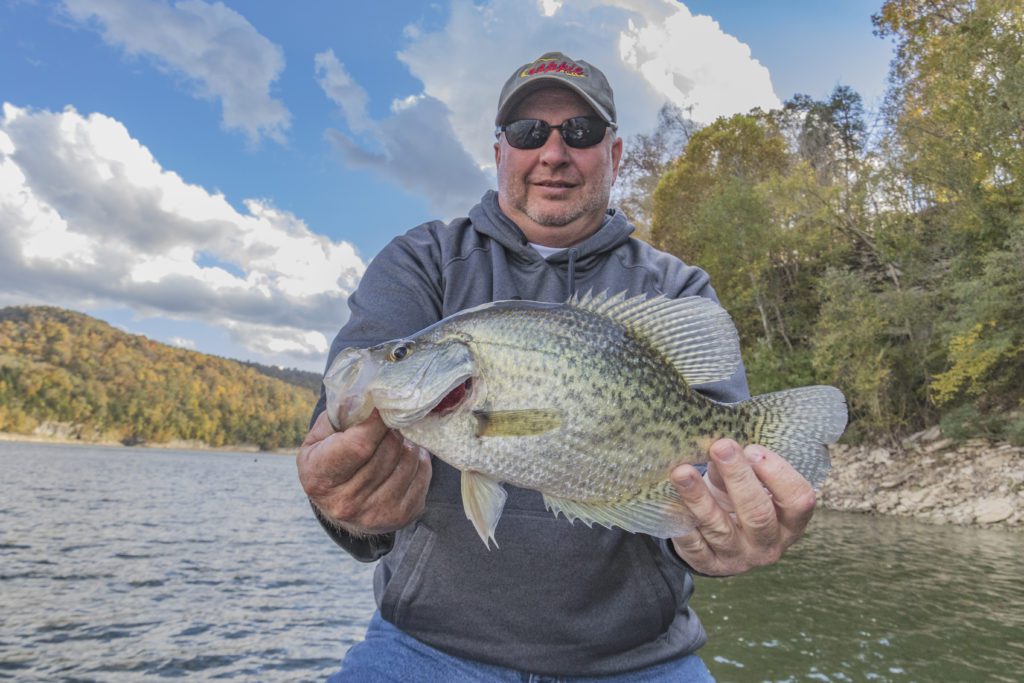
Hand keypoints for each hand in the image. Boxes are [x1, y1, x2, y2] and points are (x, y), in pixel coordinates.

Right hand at [296, 410, 431, 536]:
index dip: (375, 421)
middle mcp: (346, 502)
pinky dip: (419, 459)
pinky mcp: (400, 516)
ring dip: (407, 443)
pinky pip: (422, 474)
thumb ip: (339, 415)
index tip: (381, 406)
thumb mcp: (319, 437)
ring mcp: (375, 513)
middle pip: (388, 450)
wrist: (339, 504)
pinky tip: (405, 456)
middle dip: (392, 429)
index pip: (359, 445)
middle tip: (389, 421)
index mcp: (320, 477)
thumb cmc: (329, 460)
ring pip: (408, 460)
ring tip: (396, 439)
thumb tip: (366, 393)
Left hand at [669, 439, 815, 576]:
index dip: (778, 473)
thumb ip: (738, 466)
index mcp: (789, 522)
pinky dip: (682, 523)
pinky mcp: (709, 565)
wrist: (717, 537)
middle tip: (720, 447)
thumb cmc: (738, 500)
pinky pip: (693, 545)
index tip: (753, 449)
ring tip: (682, 472)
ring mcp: (738, 558)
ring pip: (719, 528)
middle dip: (738, 477)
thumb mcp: (745, 483)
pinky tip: (670, 503)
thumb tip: (720, 448)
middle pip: (758, 513)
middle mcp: (768, 544)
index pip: (798, 500)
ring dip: (699, 498)